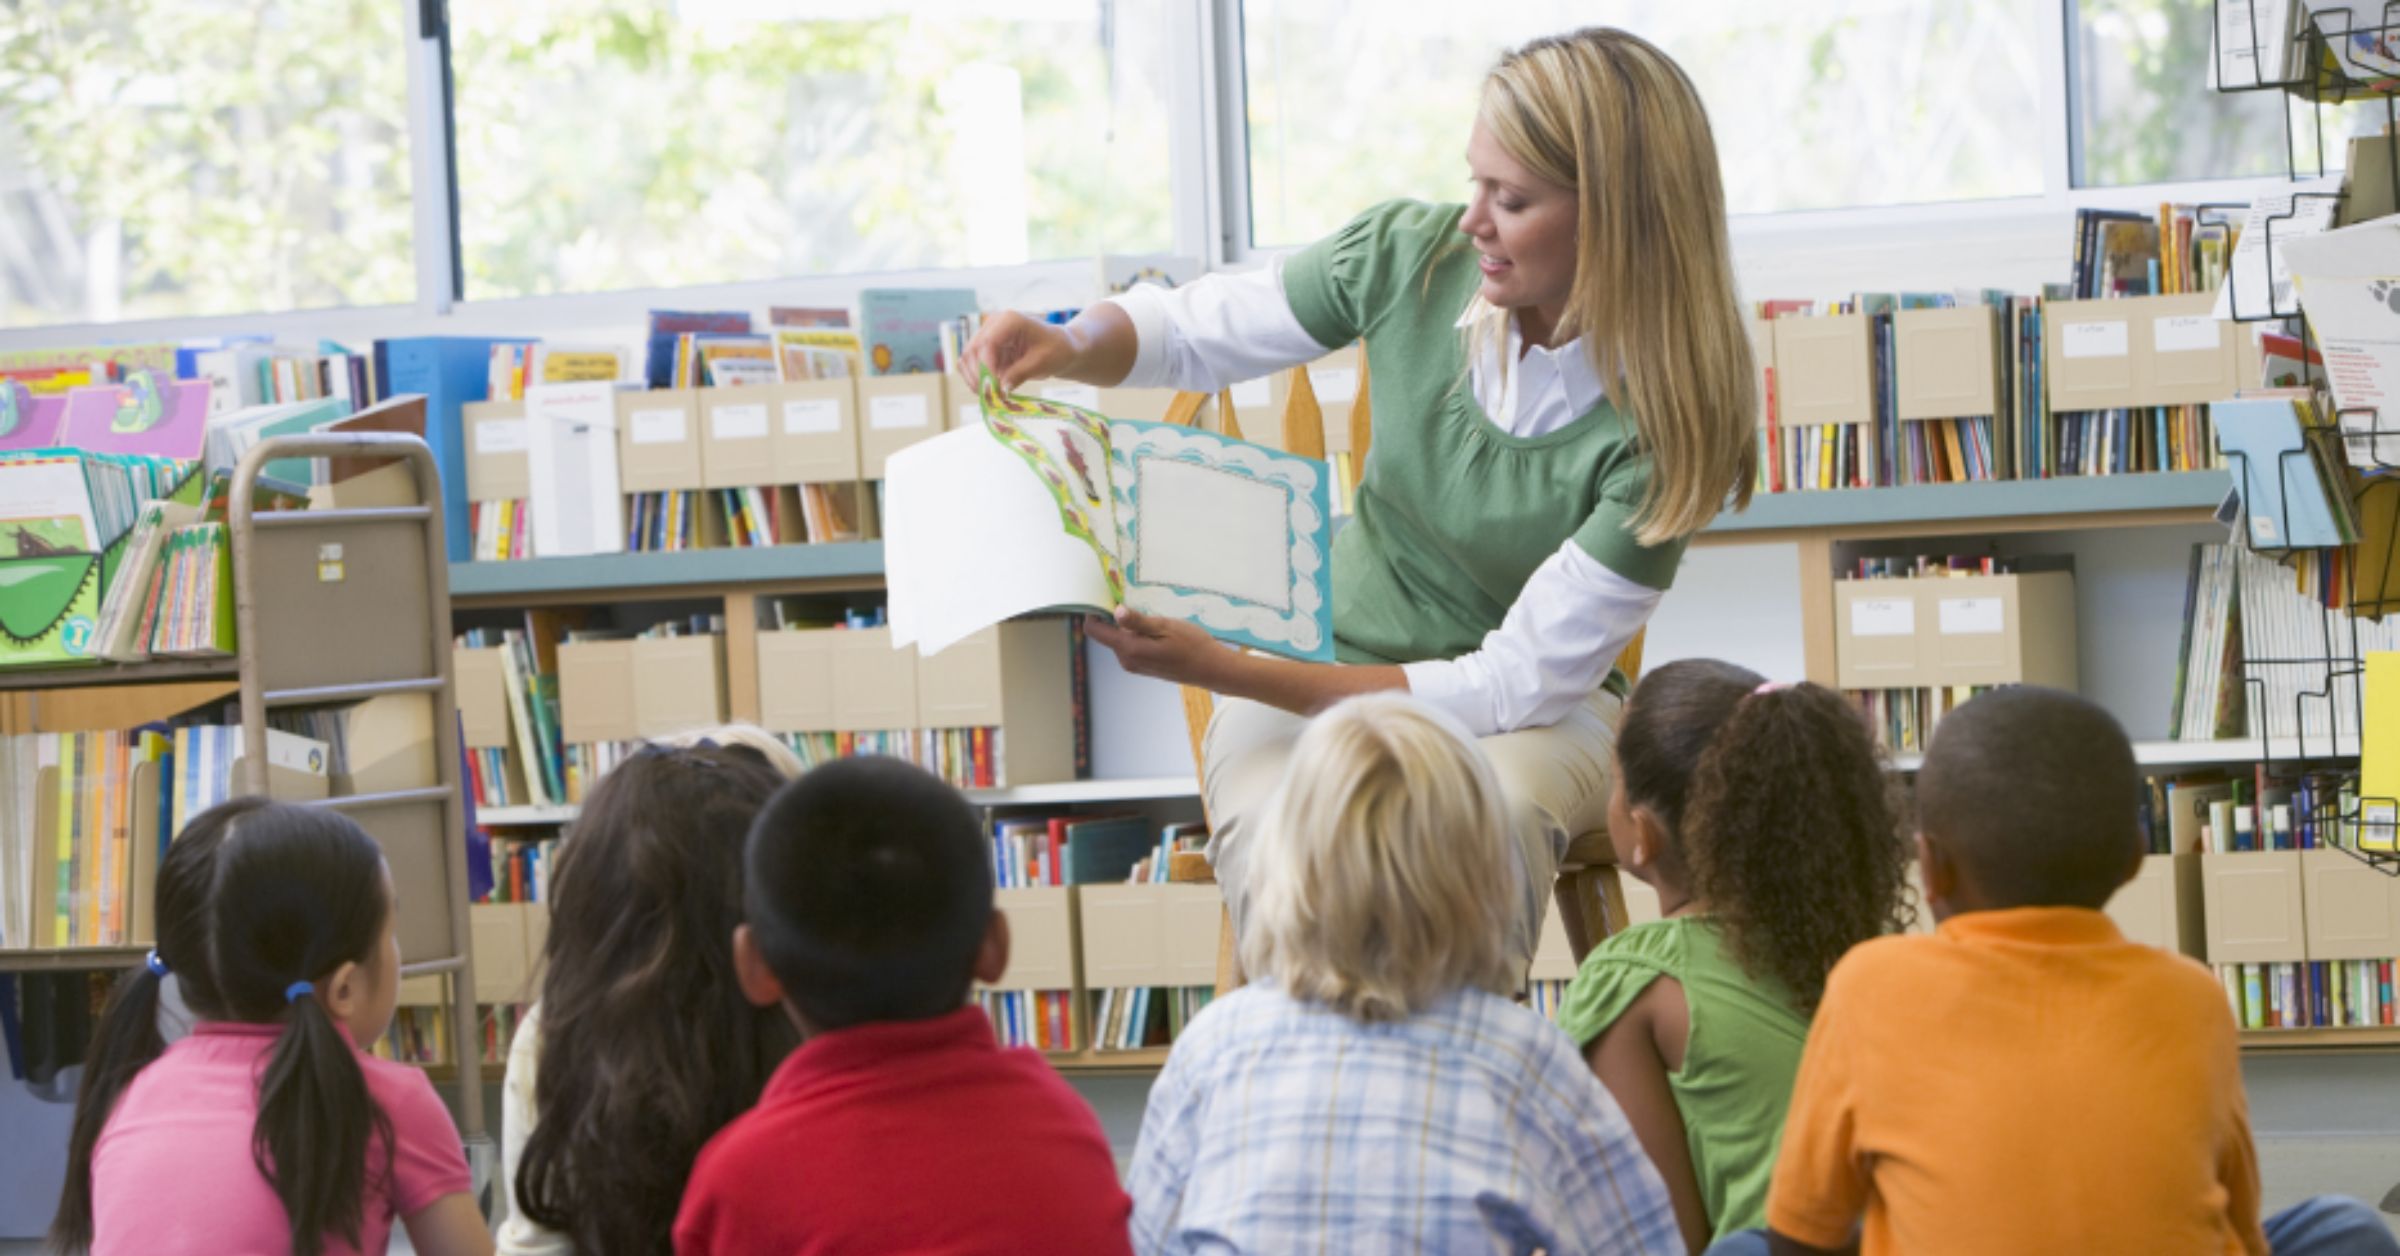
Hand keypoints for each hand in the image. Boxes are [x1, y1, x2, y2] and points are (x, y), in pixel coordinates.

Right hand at [957, 310, 1079, 392]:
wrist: (1061, 348)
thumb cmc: (1056, 350)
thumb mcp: (1041, 363)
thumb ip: (1019, 373)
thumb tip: (999, 388)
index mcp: (1009, 320)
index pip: (987, 343)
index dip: (986, 367)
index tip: (994, 388)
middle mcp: (994, 325)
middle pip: (972, 350)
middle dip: (978, 376)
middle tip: (990, 397)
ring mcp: (988, 336)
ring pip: (968, 358)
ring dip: (974, 379)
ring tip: (989, 397)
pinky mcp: (987, 350)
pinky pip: (972, 365)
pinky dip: (977, 379)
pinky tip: (989, 392)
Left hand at [1085, 607, 1231, 689]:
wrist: (1210, 669)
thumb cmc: (1192, 645)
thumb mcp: (1166, 627)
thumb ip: (1138, 621)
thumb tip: (1116, 611)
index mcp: (1129, 649)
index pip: (1094, 630)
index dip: (1094, 611)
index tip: (1106, 596)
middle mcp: (1126, 659)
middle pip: (1106, 633)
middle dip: (1113, 616)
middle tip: (1132, 599)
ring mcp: (1134, 664)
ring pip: (1119, 639)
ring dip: (1127, 625)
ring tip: (1148, 613)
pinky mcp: (1142, 665)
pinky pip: (1130, 645)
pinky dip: (1135, 634)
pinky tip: (1154, 628)